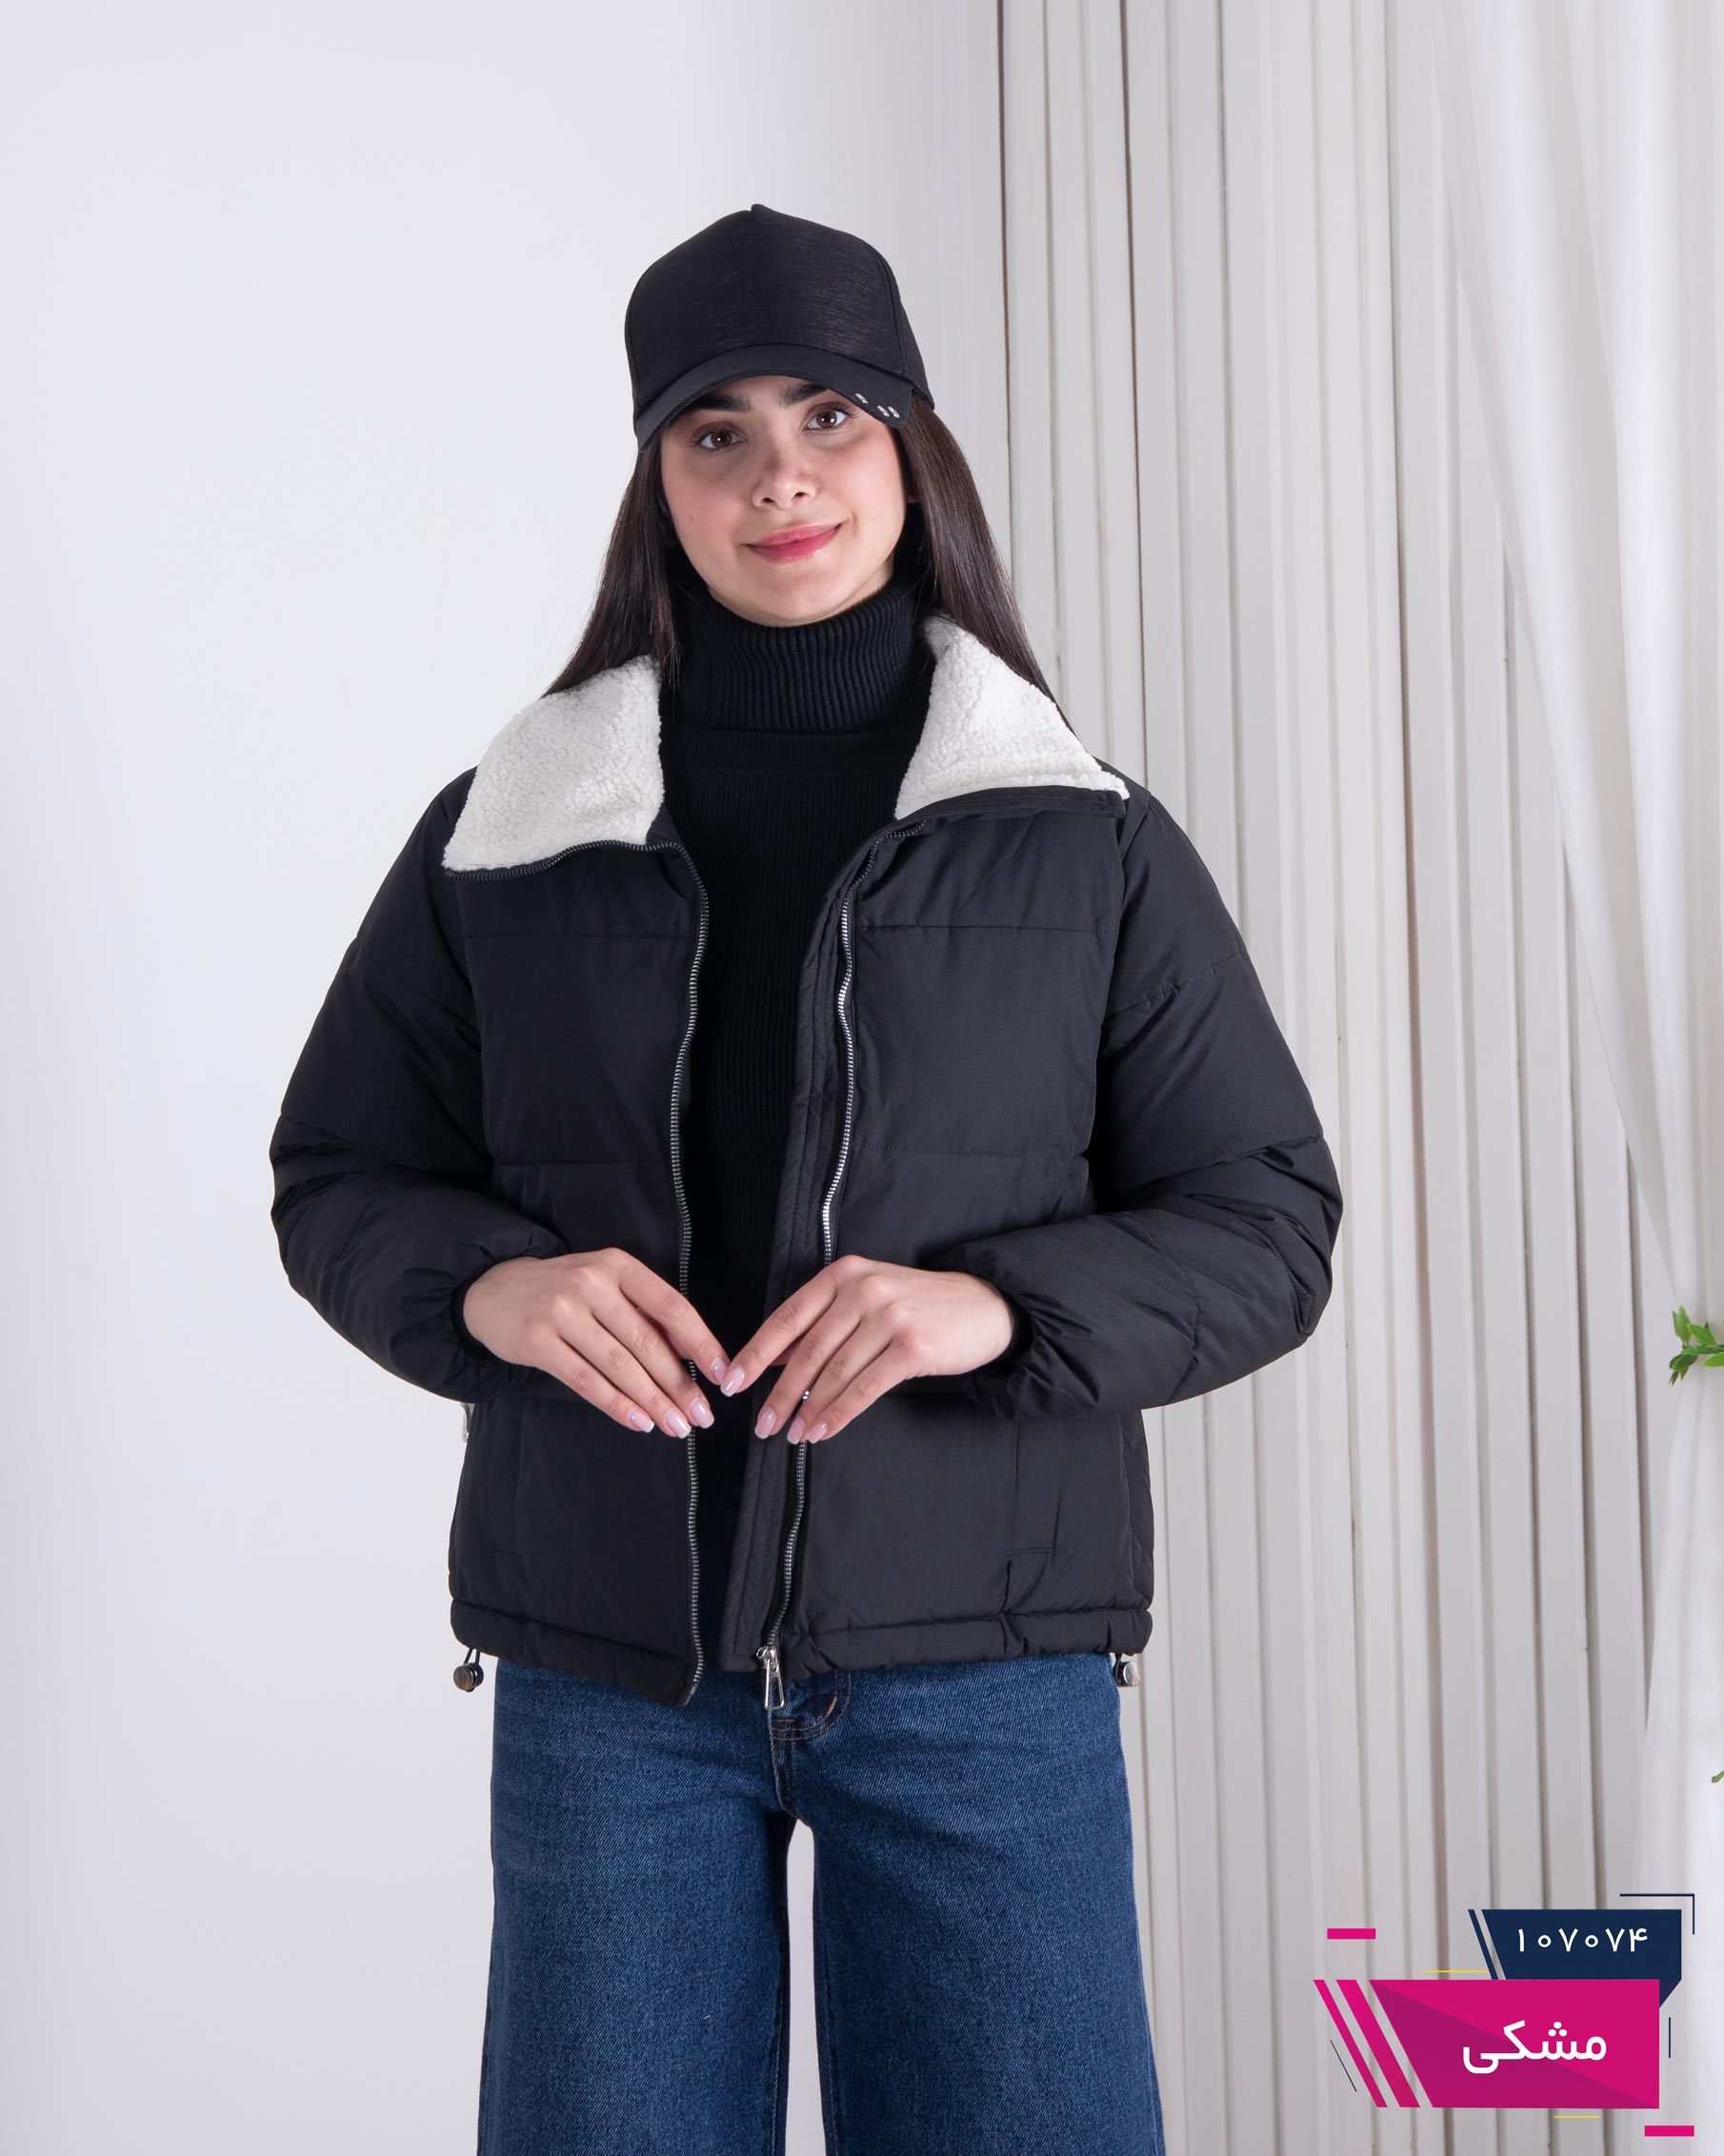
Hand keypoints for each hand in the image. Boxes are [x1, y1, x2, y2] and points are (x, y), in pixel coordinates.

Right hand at [461, 1249, 729, 1439]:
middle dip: (680, 1384)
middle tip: (702, 1415)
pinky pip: (585, 1381)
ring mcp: (561, 1311)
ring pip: (619, 1365)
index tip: (722, 1375)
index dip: (701, 1343)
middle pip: (647, 1342)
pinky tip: (639, 1422)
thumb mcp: (606, 1285)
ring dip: (653, 1401)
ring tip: (677, 1426)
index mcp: (618, 1266)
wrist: (493, 1289)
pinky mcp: (537, 1341)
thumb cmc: (564, 1292)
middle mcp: (591, 1283)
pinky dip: (616, 1405)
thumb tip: (692, 1358)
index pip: (671, 1307)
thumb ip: (643, 1313)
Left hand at [717, 1254, 1017, 1443]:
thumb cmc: (917, 1307)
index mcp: (843, 1274)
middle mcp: (862, 1290)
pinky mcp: (911, 1347)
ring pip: (833, 1374)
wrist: (983, 1306)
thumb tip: (772, 1362)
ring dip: (807, 1410)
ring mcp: (888, 1317)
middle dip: (777, 1393)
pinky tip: (823, 1430)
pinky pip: (864, 1388)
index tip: (731, 1381)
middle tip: (762, 1424)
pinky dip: (838, 1414)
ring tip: (791, 1433)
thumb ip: (823, 1324)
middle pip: (807, 1352)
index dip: (755, 1354)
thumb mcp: (866, 1299)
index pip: (787, 1317)